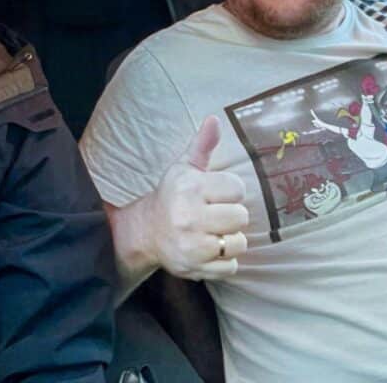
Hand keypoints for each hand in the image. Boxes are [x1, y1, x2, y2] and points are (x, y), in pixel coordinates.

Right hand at [146, 116, 248, 279]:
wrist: (146, 232)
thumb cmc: (172, 196)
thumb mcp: (184, 168)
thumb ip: (202, 145)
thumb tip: (214, 119)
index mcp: (190, 189)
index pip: (237, 189)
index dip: (230, 191)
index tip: (216, 194)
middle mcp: (190, 217)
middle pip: (240, 216)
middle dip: (232, 215)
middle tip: (216, 215)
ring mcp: (193, 246)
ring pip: (238, 243)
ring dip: (230, 239)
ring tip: (214, 232)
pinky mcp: (195, 269)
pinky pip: (231, 266)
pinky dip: (225, 260)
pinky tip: (210, 250)